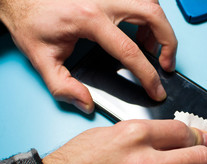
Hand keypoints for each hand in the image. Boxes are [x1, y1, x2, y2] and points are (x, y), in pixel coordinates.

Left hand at [0, 0, 176, 112]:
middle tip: (167, 63)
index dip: (148, 74)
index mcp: (88, 19)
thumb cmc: (30, 20)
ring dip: (159, 26)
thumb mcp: (40, 58)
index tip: (156, 88)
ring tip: (153, 47)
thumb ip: (63, 86)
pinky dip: (148, 14)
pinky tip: (140, 29)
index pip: (130, 50)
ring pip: (151, 2)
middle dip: (168, 42)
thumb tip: (86, 103)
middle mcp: (103, 0)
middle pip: (152, 14)